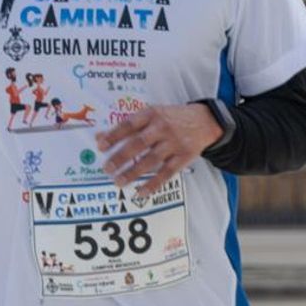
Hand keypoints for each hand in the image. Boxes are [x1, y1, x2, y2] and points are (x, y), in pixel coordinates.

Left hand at [96, 103, 221, 196]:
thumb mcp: (152, 114)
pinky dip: (153, 183)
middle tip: (107, 168)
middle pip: (138, 143)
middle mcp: (162, 127)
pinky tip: (141, 191)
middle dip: (121, 157)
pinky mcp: (184, 156)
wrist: (205, 120)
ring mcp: (174, 143)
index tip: (101, 146)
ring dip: (133, 172)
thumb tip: (100, 137)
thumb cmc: (172, 118)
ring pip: (151, 160)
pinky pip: (167, 172)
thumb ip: (127, 126)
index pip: (129, 125)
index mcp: (152, 114)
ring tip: (119, 181)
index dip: (114, 135)